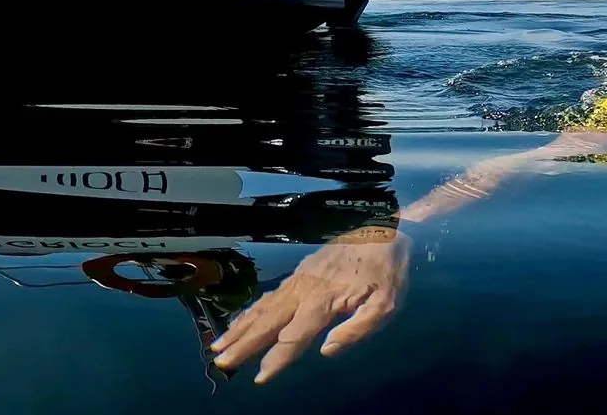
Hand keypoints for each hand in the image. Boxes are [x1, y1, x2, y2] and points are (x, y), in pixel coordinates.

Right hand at [209, 228, 410, 383]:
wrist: (385, 228)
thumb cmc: (388, 270)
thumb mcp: (387, 302)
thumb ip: (357, 328)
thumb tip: (326, 351)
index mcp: (325, 299)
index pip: (295, 335)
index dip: (277, 358)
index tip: (259, 377)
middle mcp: (305, 289)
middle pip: (269, 321)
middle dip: (244, 343)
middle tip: (221, 362)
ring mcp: (300, 278)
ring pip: (264, 306)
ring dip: (240, 327)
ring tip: (218, 346)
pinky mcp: (301, 272)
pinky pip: (270, 294)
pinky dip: (251, 310)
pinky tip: (241, 320)